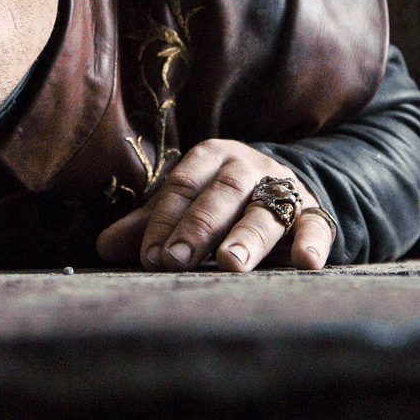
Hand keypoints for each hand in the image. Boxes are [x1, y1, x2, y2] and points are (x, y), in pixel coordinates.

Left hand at [95, 139, 334, 271]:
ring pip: (265, 209)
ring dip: (247, 236)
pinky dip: (311, 242)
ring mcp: (283, 188)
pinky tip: (305, 262)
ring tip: (231, 262)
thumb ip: (151, 224)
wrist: (283, 187)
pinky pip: (315, 224)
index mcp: (212, 157)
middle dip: (198, 227)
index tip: (151, 255)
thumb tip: (103, 246)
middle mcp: (248, 167)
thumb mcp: (187, 204)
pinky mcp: (313, 212)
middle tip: (177, 260)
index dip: (165, 218)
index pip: (184, 184)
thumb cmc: (221, 201)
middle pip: (223, 193)